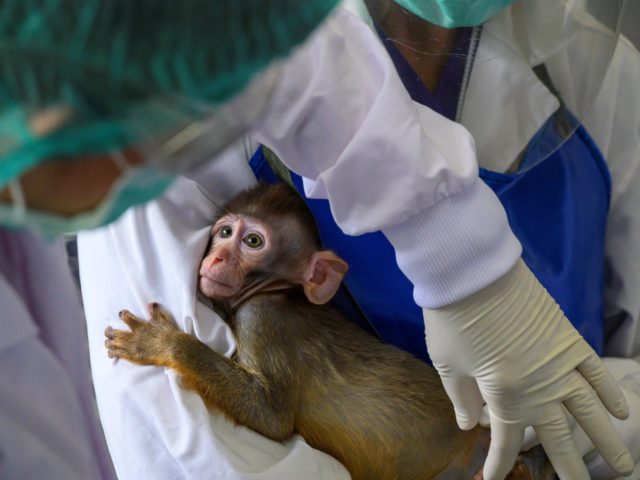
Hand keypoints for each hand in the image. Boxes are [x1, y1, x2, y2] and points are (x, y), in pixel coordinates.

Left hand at [105, 302, 179, 366]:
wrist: (174, 349)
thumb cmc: (171, 334)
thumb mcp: (164, 320)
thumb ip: (156, 312)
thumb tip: (151, 304)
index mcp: (140, 326)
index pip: (126, 317)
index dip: (122, 314)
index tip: (121, 314)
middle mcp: (134, 336)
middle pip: (114, 333)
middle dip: (109, 331)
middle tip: (108, 329)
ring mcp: (132, 347)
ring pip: (113, 344)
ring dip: (108, 342)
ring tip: (108, 341)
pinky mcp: (133, 357)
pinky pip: (118, 355)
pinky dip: (112, 353)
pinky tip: (110, 353)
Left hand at [423, 259, 633, 479]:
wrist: (471, 272)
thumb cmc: (452, 319)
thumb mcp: (447, 364)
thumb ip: (461, 399)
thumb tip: (468, 426)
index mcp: (504, 396)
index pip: (505, 441)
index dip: (499, 463)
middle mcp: (539, 387)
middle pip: (557, 437)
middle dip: (568, 468)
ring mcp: (559, 364)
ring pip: (589, 412)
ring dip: (607, 441)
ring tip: (623, 467)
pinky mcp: (569, 338)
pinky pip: (597, 371)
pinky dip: (610, 392)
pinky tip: (622, 413)